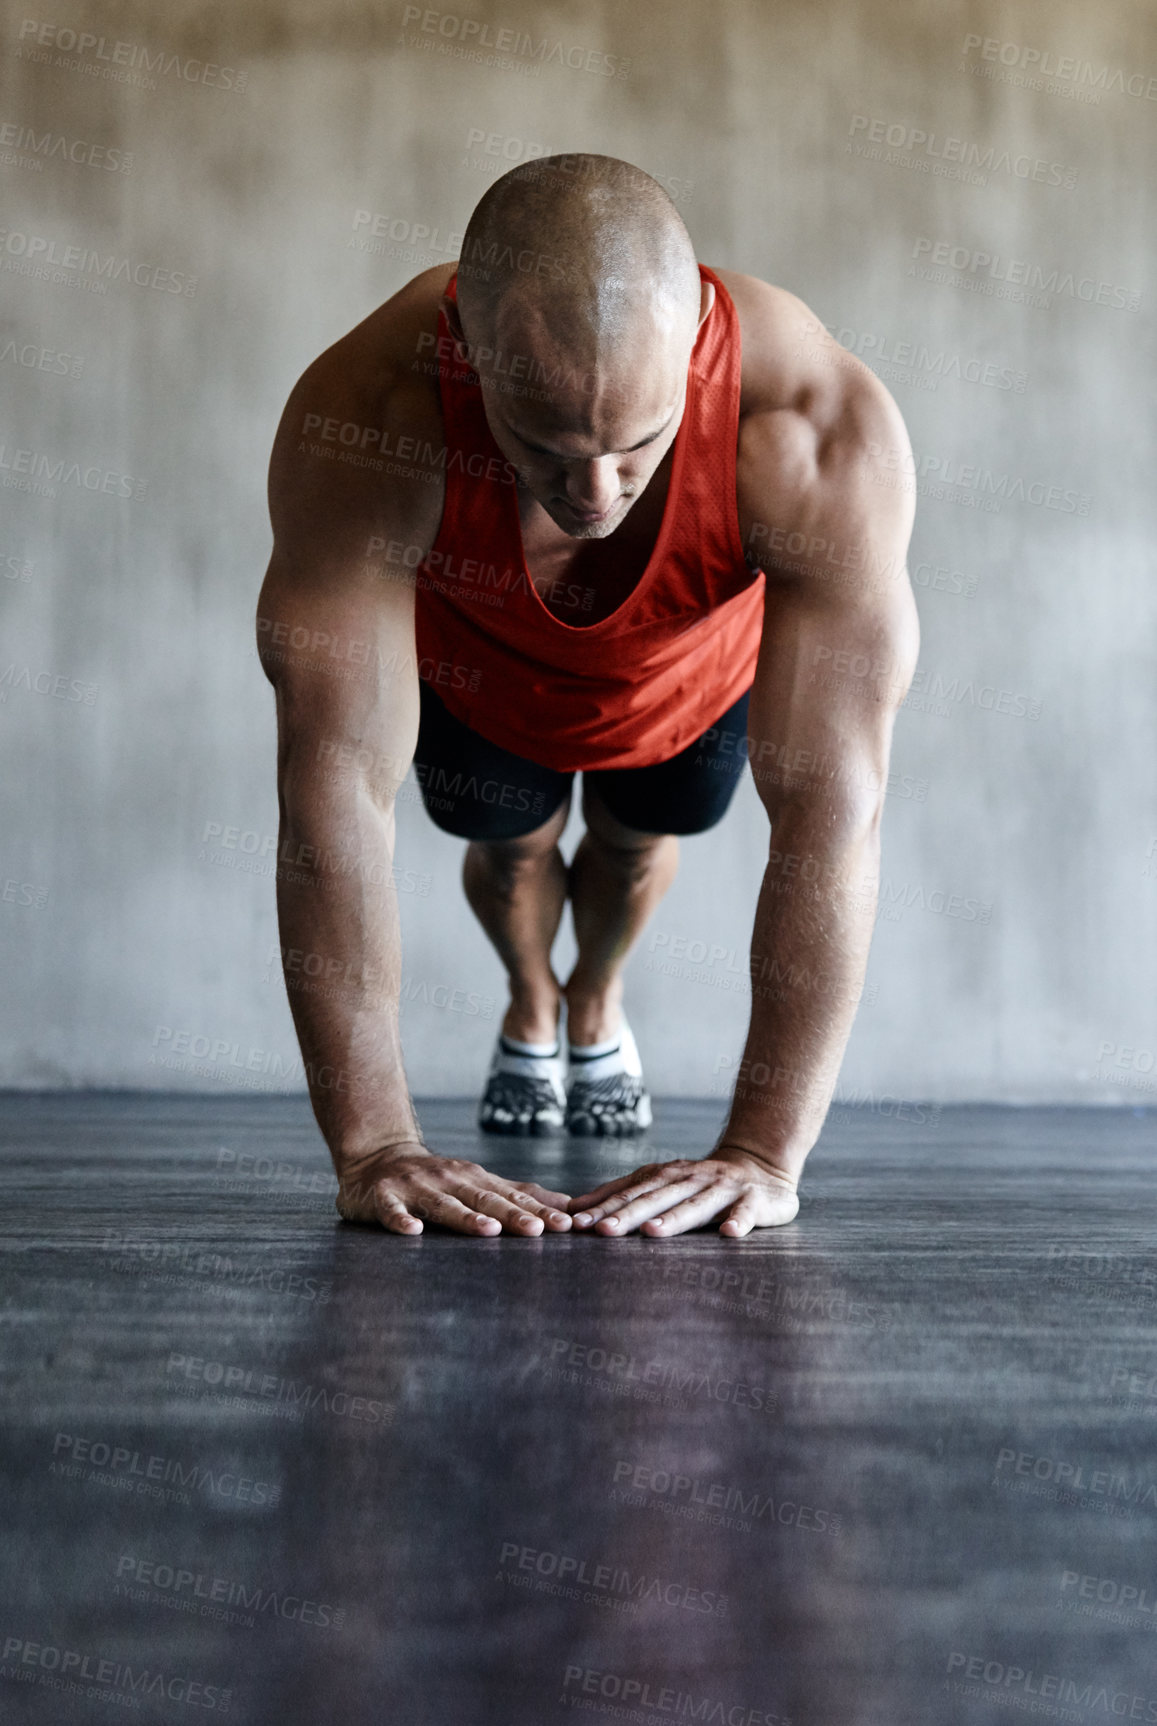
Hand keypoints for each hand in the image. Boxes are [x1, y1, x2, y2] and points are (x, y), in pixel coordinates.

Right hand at [336, 1141, 572, 1235]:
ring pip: (444, 1205)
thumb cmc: (438, 1179)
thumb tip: (570, 1206)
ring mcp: (417, 1188)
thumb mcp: (479, 1183)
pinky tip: (412, 1231)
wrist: (377, 1159)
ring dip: (466, 1218)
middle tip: (538, 1230)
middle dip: (512, 1215)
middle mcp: (450, 1181)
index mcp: (475, 1180)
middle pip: (484, 1200)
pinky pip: (392, 1211)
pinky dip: (401, 1220)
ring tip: (488, 1230)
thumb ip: (519, 1196)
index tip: (566, 1226)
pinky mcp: (384, 1198)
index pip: (512, 1197)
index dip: (540, 1211)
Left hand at [569, 1146, 798, 1237]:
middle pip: (656, 1198)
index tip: (577, 1224)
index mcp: (667, 1176)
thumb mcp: (663, 1182)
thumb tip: (574, 1209)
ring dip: (674, 1219)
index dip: (603, 1207)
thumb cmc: (702, 1183)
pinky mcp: (753, 1200)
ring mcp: (723, 1189)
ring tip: (651, 1233)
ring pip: (695, 1205)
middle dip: (628, 1214)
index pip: (630, 1192)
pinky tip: (729, 1233)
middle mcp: (691, 1179)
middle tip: (602, 1231)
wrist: (760, 1165)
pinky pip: (746, 1213)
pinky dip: (738, 1222)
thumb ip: (625, 1194)